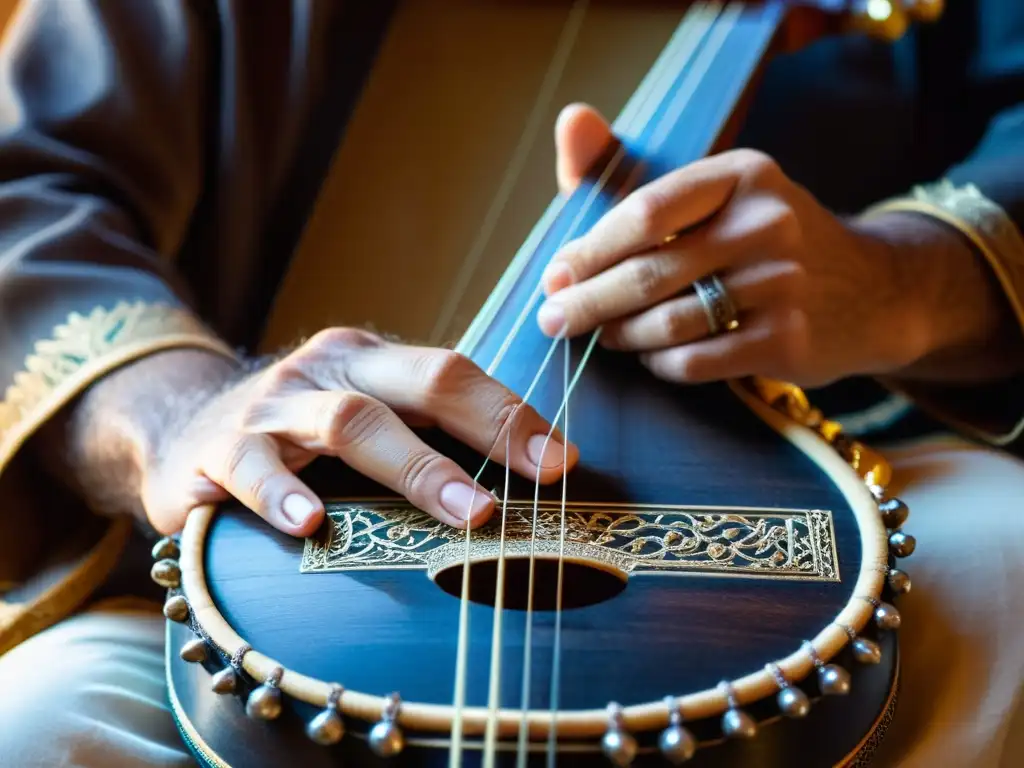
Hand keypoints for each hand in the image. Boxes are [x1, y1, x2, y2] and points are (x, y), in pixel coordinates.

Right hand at [54, 331, 576, 537]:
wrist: (181, 427)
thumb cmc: (299, 435)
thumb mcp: (361, 412)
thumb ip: (423, 432)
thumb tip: (526, 474)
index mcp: (370, 359)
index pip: (452, 371)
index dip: (509, 414)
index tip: (560, 461)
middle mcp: (328, 369)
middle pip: (418, 385)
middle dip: (483, 433)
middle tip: (529, 489)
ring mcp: (275, 407)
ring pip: (350, 421)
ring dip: (415, 468)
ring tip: (466, 513)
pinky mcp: (222, 450)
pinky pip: (255, 469)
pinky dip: (282, 495)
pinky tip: (309, 525)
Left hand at [535, 105, 990, 387]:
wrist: (871, 290)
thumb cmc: (764, 240)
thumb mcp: (717, 194)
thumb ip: (636, 175)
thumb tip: (570, 123)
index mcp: (742, 175)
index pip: (646, 211)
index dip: (590, 250)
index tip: (554, 276)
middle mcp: (768, 223)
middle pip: (649, 272)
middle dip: (588, 303)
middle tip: (552, 321)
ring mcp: (783, 284)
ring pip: (668, 322)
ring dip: (621, 336)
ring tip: (602, 337)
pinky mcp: (789, 340)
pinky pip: (696, 360)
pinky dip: (661, 363)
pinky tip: (653, 357)